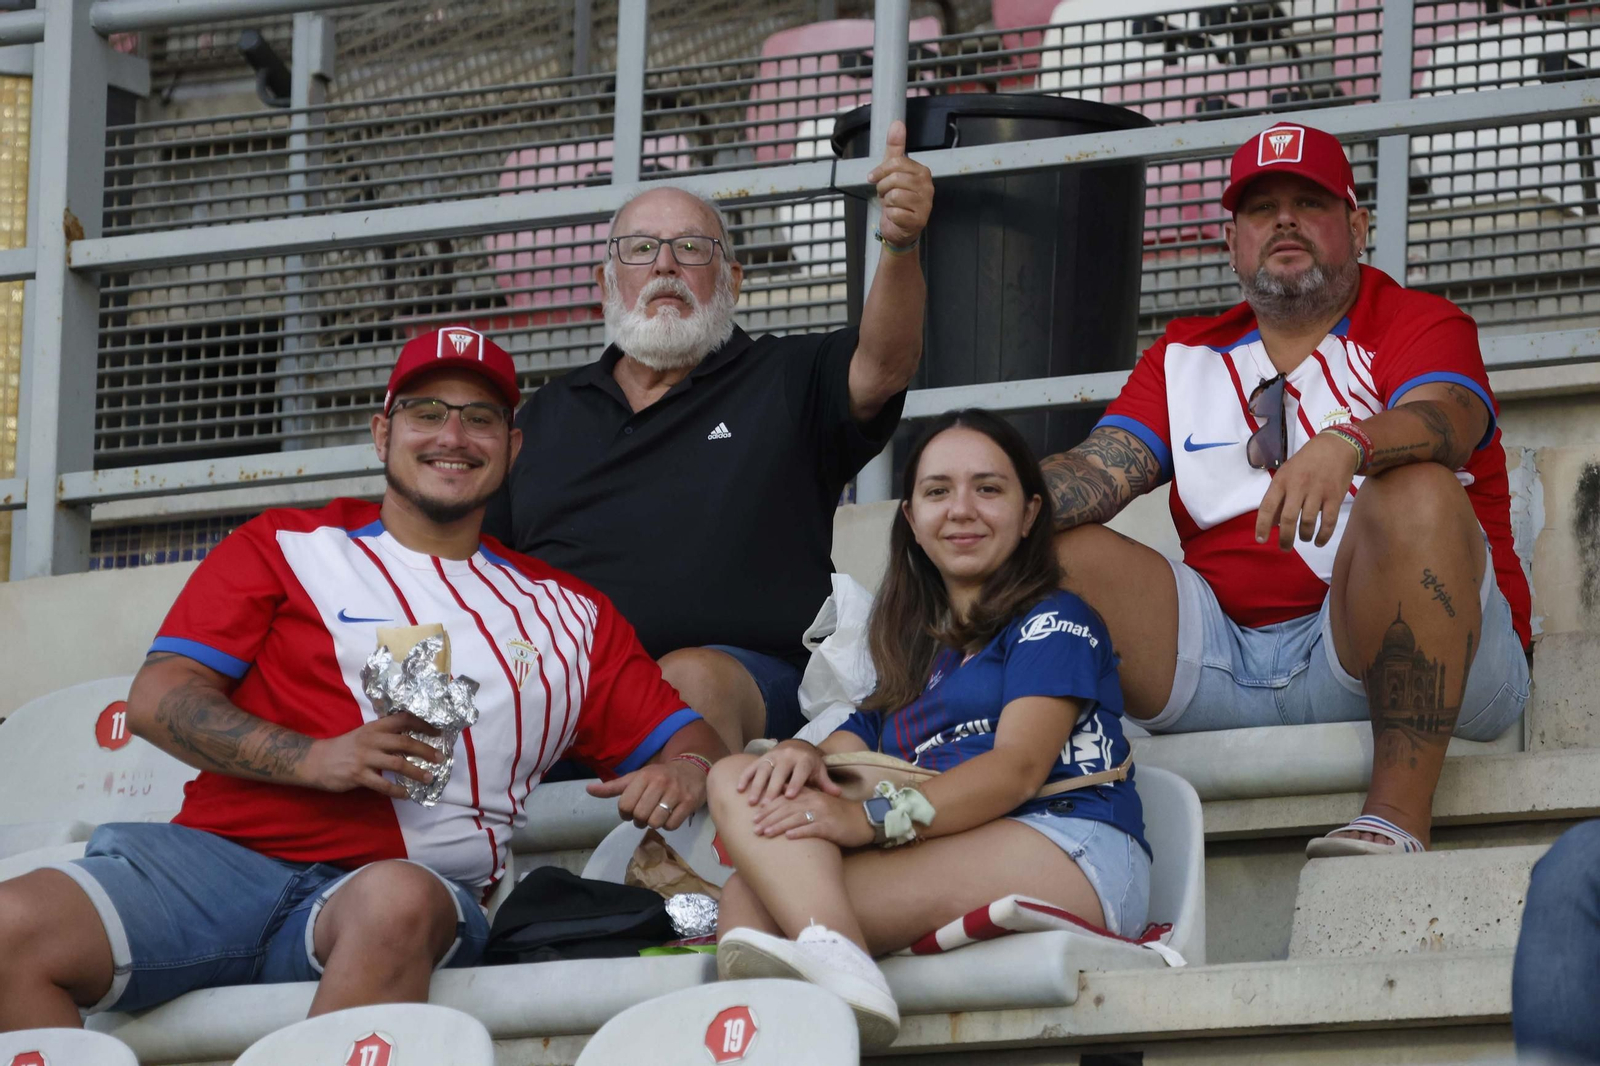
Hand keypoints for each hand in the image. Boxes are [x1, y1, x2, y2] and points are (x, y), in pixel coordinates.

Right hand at [301, 713, 443, 798]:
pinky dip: (397, 790)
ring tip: (429, 779)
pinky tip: (406, 794)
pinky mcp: (357, 775)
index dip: (423, 724)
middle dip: (426, 750)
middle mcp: (372, 740)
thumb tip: (412, 743)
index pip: (403, 719)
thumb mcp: (364, 735)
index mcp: (375, 727)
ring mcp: (365, 758)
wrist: (315, 760)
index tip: (439, 731)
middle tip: (441, 758)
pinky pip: (382, 784)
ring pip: (398, 764)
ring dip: (416, 772)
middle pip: (405, 742)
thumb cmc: (344, 748)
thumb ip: (384, 736)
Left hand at [587, 759, 705, 830]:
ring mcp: (676, 793)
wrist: (692, 769)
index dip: (625, 813)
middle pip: (640, 815)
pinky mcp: (689, 803)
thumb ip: (613, 787)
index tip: (631, 810)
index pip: (625, 805)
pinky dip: (668, 825)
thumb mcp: (636, 778)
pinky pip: (672, 825)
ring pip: (656, 822)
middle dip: (639, 819)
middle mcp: (660, 783)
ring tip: (656, 816)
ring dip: (654, 823)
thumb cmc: (659, 776)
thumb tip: (588, 790)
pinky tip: (669, 815)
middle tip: (644, 814)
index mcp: (644, 776)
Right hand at [737, 740, 840, 805]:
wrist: (796, 747)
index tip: (789, 796)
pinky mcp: (761, 758)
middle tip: (766, 805)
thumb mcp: (819, 771)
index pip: (799, 771)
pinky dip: (744, 777)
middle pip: (779, 772)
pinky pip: (751, 767)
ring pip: (763, 771)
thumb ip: (826, 784)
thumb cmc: (809, 765)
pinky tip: (739, 790)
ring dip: (757, 786)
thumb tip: (838, 794)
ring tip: (752, 802)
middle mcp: (787, 755)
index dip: (795, 783)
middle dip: (772, 788)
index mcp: (803, 759)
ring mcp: (772, 756)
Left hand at [754, 787, 873, 848]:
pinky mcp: (830, 826)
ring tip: (765, 833)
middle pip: (786, 808)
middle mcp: (814, 801)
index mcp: (811, 795)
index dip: (768, 807)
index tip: (755, 816)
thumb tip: (782, 800)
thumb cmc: (840, 814)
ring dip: (778, 826)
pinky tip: (788, 837)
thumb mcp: (820, 803)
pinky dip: (799, 832)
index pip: (785, 798)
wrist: (864, 820)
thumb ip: (803, 800)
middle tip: (754, 828)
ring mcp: (822, 814)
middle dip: (768, 818)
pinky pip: (812, 829)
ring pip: (795, 818)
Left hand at [866, 120, 932, 246]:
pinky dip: (890, 215)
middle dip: (883, 188)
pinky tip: (896, 216)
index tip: (873, 177)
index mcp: (922, 172)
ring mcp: (925, 204)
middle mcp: (927, 187)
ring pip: (894, 196)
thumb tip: (897, 124)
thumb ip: (895, 148)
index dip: (880, 171)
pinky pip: (895, 212)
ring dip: (887, 202)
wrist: (899, 228)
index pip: (897, 163)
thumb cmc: (897, 200)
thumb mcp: (893, 171)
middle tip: (885, 194)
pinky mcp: (919, 220)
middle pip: (894, 179)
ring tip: (891, 204)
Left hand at [1255, 431, 1361, 549]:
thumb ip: (1277, 497)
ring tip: (1303, 539)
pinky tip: (1318, 541)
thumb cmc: (1305, 463)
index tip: (1260, 540)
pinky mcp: (1334, 497)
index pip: (1267, 506)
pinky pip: (1328, 522)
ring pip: (1308, 522)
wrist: (1335, 447)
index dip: (1262, 526)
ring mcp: (1317, 492)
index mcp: (1281, 481)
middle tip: (1284, 548)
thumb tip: (1270, 523)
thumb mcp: (1285, 474)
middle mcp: (1298, 486)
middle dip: (1285, 538)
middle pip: (1288, 519)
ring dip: (1304, 536)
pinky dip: (1323, 536)